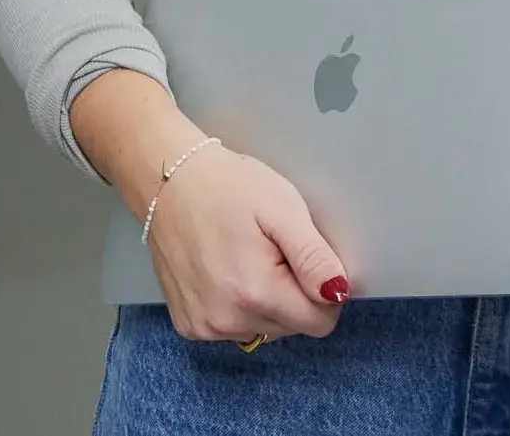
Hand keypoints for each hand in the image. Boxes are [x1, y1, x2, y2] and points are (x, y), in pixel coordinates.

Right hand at [146, 146, 351, 345]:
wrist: (171, 181)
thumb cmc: (228, 187)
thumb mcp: (283, 208)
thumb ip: (313, 257)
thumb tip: (339, 293)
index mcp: (255, 292)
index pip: (319, 321)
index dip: (323, 289)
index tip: (307, 257)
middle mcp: (227, 321)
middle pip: (293, 326)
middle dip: (293, 290)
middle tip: (273, 247)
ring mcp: (204, 327)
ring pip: (265, 328)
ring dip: (267, 298)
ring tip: (248, 253)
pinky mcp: (189, 325)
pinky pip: (236, 327)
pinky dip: (240, 304)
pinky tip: (228, 268)